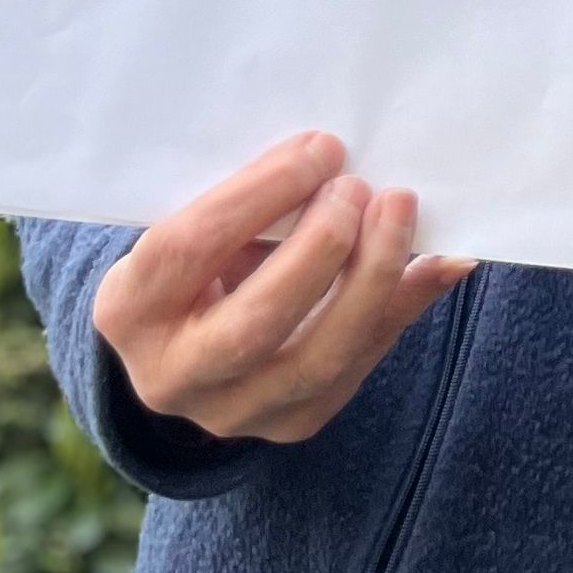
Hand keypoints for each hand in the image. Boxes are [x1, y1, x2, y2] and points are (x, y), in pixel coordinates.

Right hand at [92, 131, 475, 443]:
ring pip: (319, 357)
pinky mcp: (295, 423)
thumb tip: (333, 157)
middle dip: (321, 248)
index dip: (261, 194)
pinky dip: (406, 304)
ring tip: (401, 211)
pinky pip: (361, 364)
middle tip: (360, 188)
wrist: (190, 347)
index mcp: (129, 310)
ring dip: (373, 277)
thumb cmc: (200, 262)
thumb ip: (248, 206)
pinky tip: (443, 260)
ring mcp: (235, 412)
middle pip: (257, 321)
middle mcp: (172, 376)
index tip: (321, 149)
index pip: (189, 249)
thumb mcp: (193, 232)